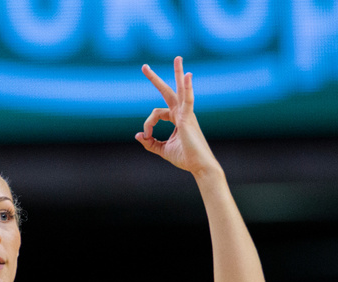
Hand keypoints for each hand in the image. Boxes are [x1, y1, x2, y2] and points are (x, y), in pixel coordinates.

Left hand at [135, 57, 217, 175]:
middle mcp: (182, 113)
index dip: (148, 124)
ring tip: (178, 58)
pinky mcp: (188, 118)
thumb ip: (150, 143)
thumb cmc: (185, 158)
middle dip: (155, 79)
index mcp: (177, 119)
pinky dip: (188, 88)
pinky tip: (188, 76)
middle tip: (144, 67)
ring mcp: (186, 114)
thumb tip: (138, 135)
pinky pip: (188, 100)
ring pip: (179, 90)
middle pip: (168, 91)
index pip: (156, 113)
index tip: (146, 136)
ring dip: (179, 73)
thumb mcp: (162, 149)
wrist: (199, 166)